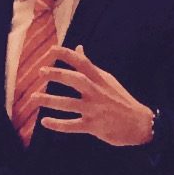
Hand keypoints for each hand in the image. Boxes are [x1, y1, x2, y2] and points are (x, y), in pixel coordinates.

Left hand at [36, 47, 154, 145]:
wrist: (139, 123)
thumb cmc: (120, 100)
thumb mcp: (107, 80)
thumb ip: (90, 66)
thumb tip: (79, 48)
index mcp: (100, 79)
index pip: (82, 62)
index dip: (66, 54)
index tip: (51, 50)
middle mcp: (96, 92)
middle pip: (75, 80)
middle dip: (57, 75)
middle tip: (40, 72)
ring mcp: (94, 109)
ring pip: (68, 103)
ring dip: (49, 100)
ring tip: (33, 98)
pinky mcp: (93, 126)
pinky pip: (72, 125)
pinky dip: (57, 124)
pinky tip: (44, 122)